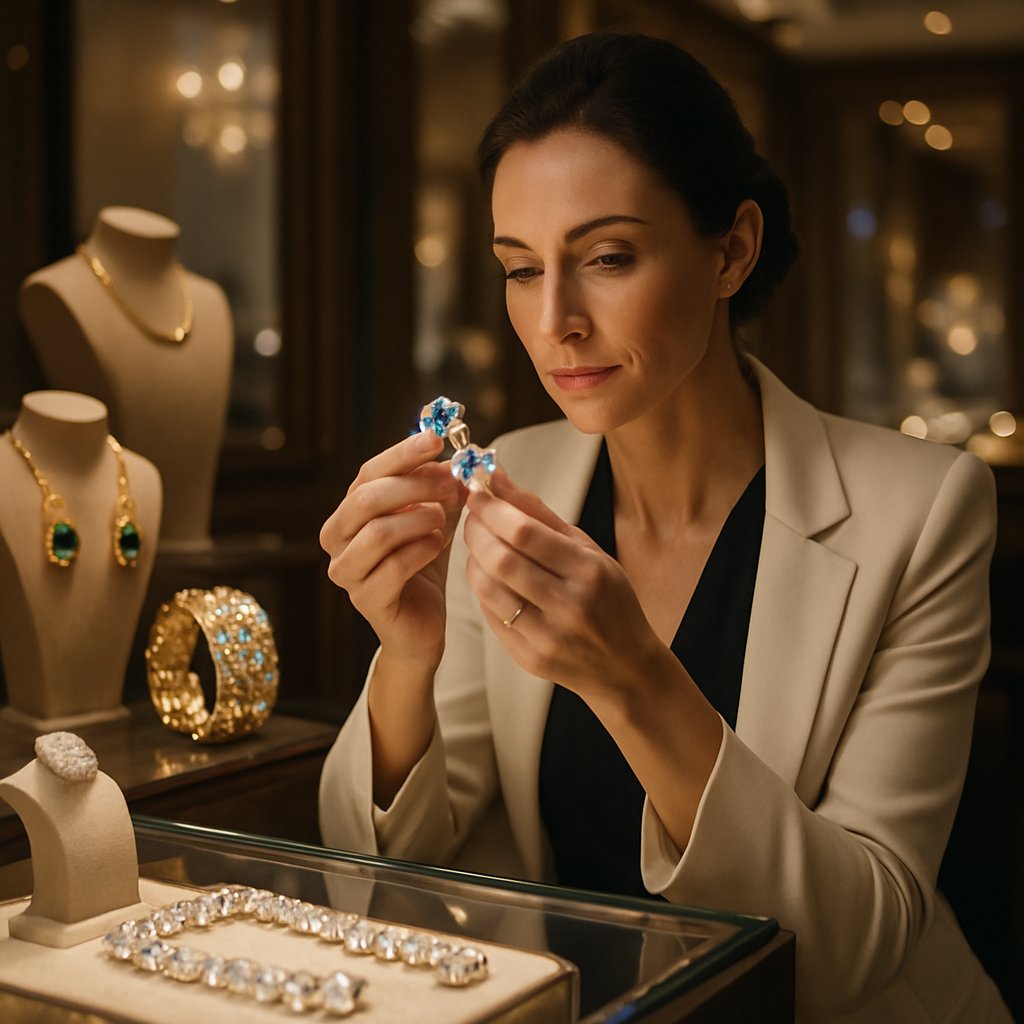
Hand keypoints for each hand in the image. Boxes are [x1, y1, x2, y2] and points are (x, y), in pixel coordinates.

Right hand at [320, 431, 466, 667]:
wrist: (422, 626)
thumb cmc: (422, 565)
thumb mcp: (432, 518)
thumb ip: (438, 488)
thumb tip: (455, 454)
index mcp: (348, 513)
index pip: (368, 473)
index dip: (402, 454)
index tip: (437, 439)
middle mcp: (337, 540)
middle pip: (367, 499)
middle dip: (414, 486)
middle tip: (450, 484)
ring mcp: (347, 572)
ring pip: (377, 533)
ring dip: (418, 520)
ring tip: (443, 520)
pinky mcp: (366, 601)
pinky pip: (391, 568)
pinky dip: (420, 551)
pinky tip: (437, 545)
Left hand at [462, 472, 661, 704]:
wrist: (623, 665)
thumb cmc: (606, 597)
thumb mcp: (588, 549)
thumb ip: (540, 513)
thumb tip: (498, 478)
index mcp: (589, 571)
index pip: (526, 533)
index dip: (492, 509)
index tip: (477, 492)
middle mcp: (569, 605)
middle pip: (502, 559)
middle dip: (477, 530)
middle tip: (473, 515)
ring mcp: (547, 636)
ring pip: (489, 588)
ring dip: (473, 559)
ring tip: (478, 544)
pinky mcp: (529, 658)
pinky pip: (490, 615)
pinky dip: (482, 588)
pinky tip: (488, 575)